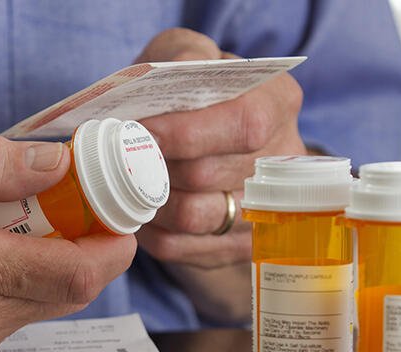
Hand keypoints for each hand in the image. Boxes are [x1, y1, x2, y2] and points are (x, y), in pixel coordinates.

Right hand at [0, 134, 135, 351]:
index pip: (77, 273)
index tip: (121, 211)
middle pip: (70, 293)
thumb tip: (56, 164)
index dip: (115, 245)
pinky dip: (24, 283)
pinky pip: (12, 318)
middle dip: (90, 248)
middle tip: (82, 204)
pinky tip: (0, 250)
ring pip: (44, 306)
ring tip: (34, 220)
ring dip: (56, 264)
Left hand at [134, 28, 306, 320]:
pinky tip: (140, 205)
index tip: (141, 131)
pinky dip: (150, 228)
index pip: (242, 124)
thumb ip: (182, 57)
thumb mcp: (186, 56)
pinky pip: (182, 246)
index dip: (186, 132)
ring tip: (127, 179)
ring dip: (148, 198)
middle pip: (210, 174)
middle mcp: (281, 159)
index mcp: (277, 102)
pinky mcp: (237, 246)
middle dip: (155, 164)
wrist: (202, 139)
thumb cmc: (188, 93)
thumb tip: (174, 78)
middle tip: (119, 155)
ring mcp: (265, 209)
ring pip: (194, 216)